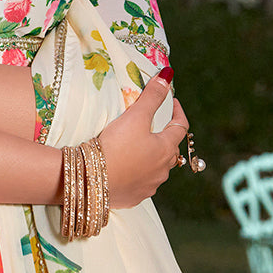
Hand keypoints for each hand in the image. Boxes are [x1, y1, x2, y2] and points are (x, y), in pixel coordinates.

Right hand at [96, 69, 189, 208]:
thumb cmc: (116, 146)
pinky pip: (141, 182)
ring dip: (151, 157)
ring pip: (156, 168)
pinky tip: (126, 168)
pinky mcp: (134, 197)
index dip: (177, 111)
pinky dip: (137, 173)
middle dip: (164, 136)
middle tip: (154, 125)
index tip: (171, 101)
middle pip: (170, 150)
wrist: (92, 180)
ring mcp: (149, 186)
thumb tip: (168, 75)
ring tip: (137, 146)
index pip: (180, 127)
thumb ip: (152, 96)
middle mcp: (162, 171)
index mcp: (166, 149)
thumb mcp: (135, 116)